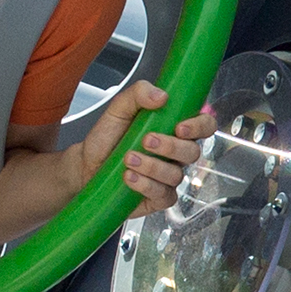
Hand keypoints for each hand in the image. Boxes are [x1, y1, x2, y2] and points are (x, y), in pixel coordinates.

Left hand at [87, 81, 219, 212]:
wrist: (86, 165)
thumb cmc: (107, 138)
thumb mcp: (117, 109)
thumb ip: (137, 94)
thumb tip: (161, 95)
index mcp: (173, 129)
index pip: (203, 126)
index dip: (199, 126)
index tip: (180, 127)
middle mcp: (175, 154)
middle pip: (193, 152)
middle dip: (170, 147)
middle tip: (146, 140)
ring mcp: (169, 177)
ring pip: (177, 175)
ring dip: (152, 166)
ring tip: (128, 159)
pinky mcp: (159, 197)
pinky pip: (164, 195)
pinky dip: (146, 185)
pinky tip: (129, 177)